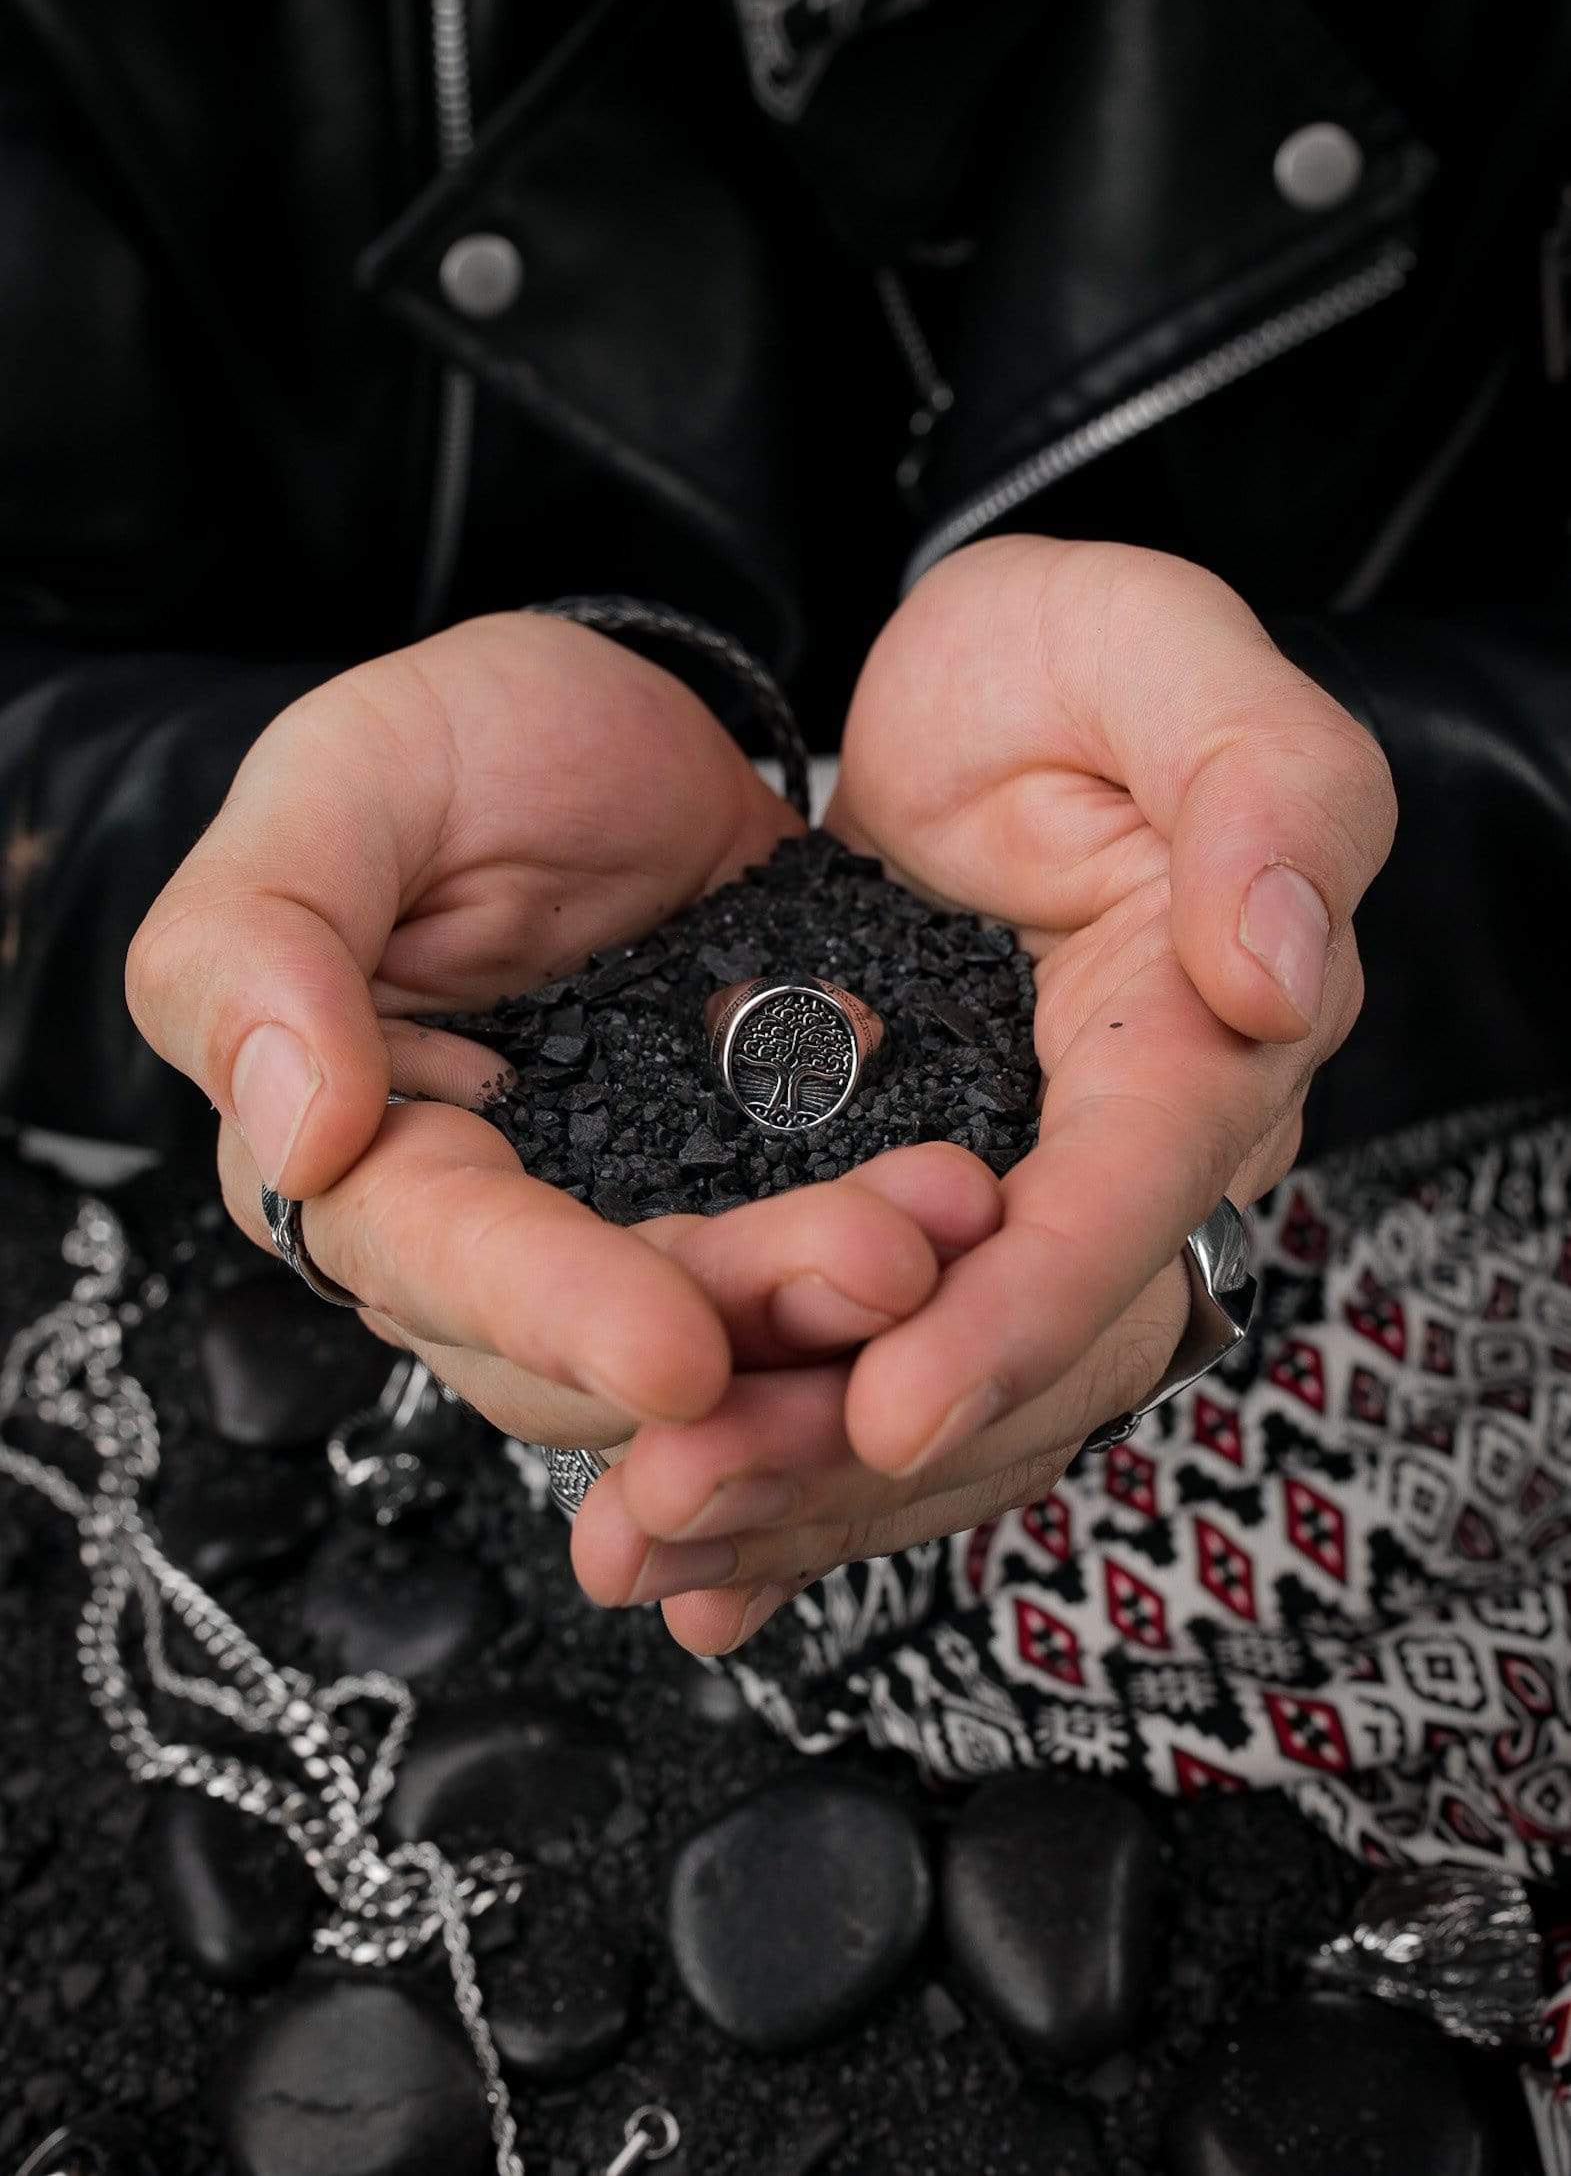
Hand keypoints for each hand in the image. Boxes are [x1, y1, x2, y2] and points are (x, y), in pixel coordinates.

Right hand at [127, 611, 998, 1452]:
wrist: (624, 727)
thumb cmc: (452, 744)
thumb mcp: (343, 781)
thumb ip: (261, 941)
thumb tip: (291, 1138)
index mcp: (361, 1151)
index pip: (440, 1262)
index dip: (553, 1313)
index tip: (677, 1355)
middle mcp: (494, 1227)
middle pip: (597, 1343)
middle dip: (744, 1322)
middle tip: (886, 1271)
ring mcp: (639, 1220)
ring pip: (725, 1328)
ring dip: (837, 1309)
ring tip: (950, 1227)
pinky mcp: (760, 1192)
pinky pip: (824, 1252)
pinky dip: (897, 1255)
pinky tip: (975, 1208)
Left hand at [575, 536, 1395, 1651]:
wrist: (975, 688)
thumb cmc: (1070, 661)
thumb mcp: (1165, 658)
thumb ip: (1259, 791)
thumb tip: (1278, 970)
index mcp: (1196, 1030)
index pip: (1128, 1201)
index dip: (1024, 1312)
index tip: (897, 1405)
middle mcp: (1117, 1150)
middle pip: (1025, 1351)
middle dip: (862, 1446)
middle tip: (682, 1507)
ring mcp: (1014, 1196)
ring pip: (939, 1391)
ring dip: (794, 1484)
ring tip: (639, 1545)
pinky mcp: (914, 1213)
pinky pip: (867, 1364)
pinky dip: (781, 1453)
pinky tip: (684, 1562)